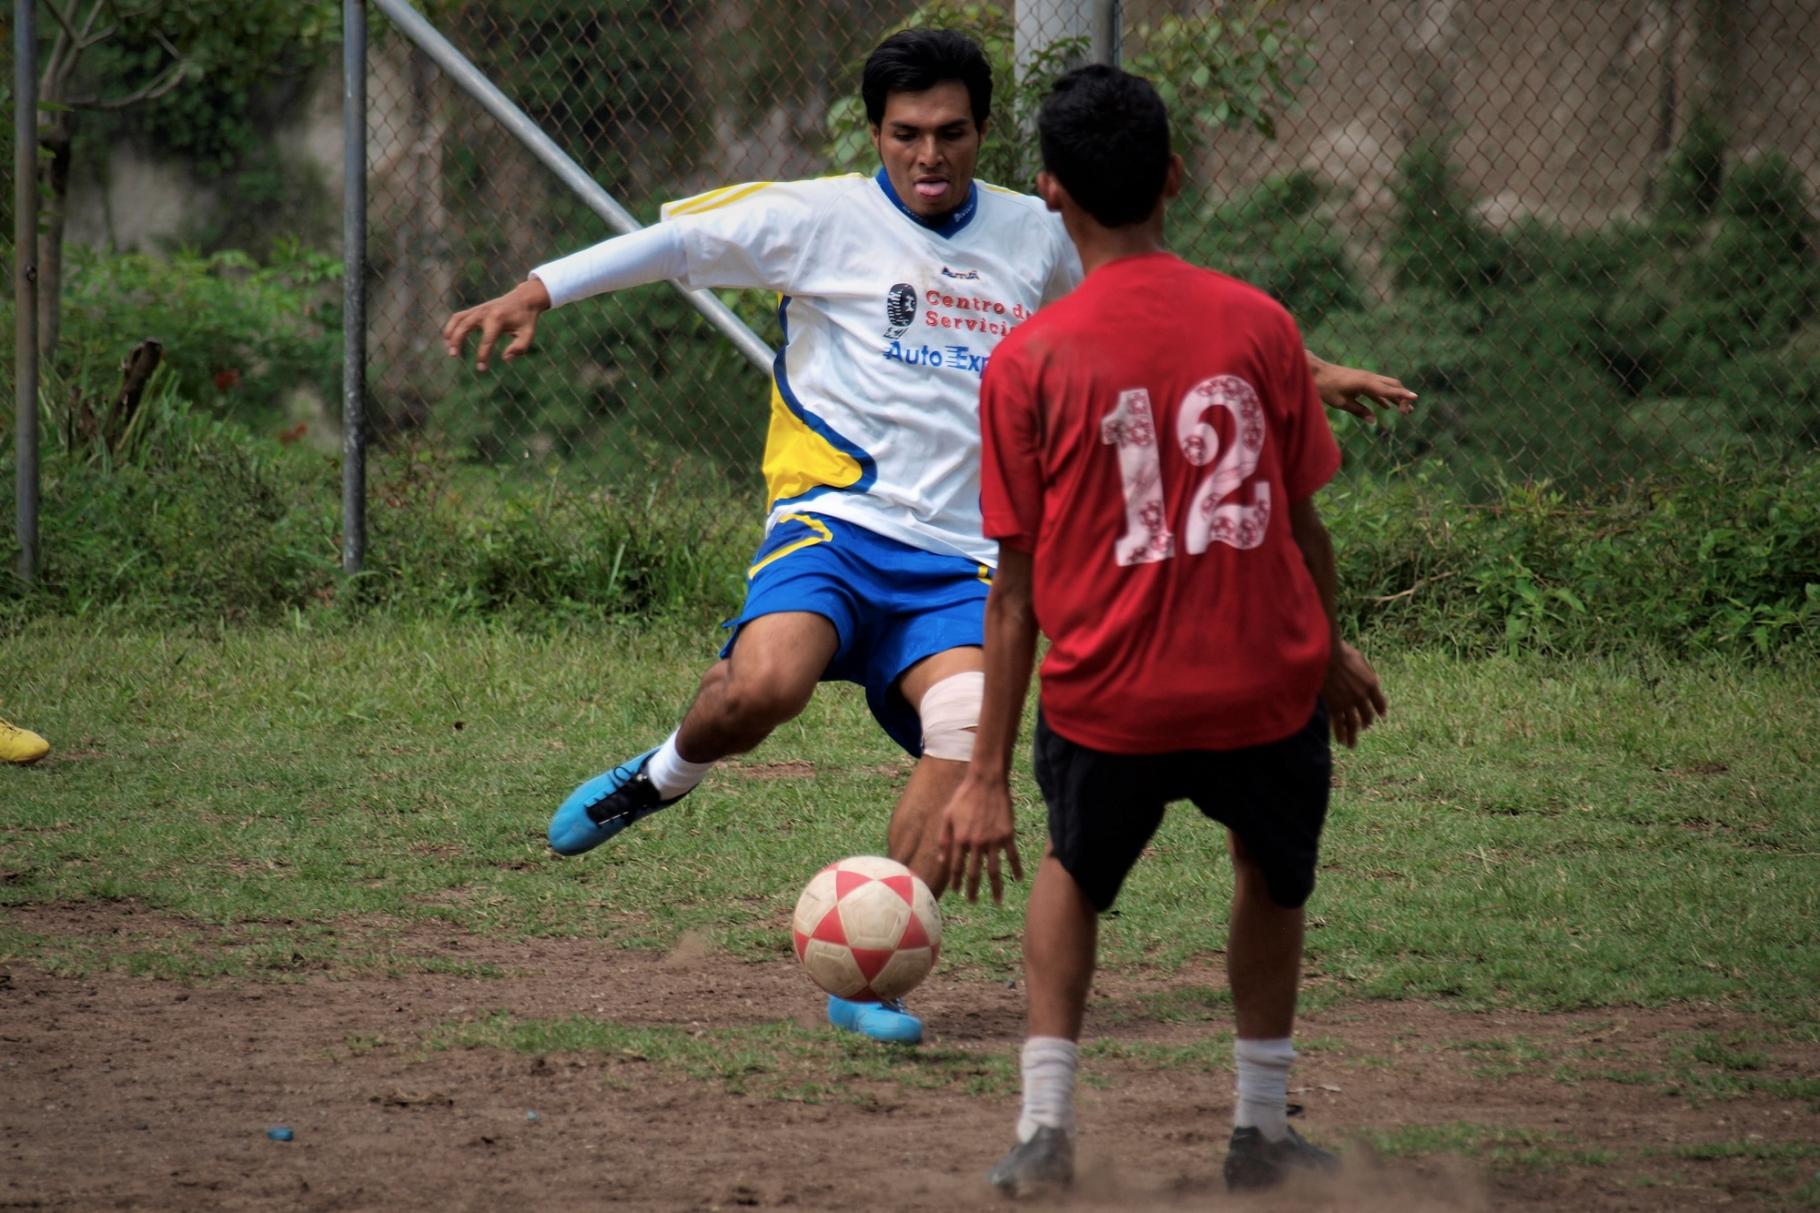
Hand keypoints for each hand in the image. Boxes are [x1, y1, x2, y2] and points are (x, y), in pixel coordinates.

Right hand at [441, 277, 551, 372]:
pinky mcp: (475, 309)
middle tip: (454, 356)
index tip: (481, 369)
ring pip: (458, 319)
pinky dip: (451, 326)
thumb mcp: (528, 334)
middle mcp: (485, 312)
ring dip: (450, 333)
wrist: (524, 298)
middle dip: (457, 341)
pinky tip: (448, 340)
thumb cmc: (526, 319)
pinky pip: (458, 316)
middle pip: (465, 326)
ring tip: (449, 349)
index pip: (487, 340)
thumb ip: (519, 348)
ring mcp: (478, 309)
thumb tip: (505, 359)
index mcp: (498, 319)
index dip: (483, 356)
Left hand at [937, 775, 1023, 902]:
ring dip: (995, 887)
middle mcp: (976, 843)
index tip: (957, 891)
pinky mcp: (1007, 834)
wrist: (986, 781)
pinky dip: (1016, 869)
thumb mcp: (947, 816)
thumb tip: (941, 861)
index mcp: (960, 839)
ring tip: (996, 900)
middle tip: (972, 901)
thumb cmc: (964, 796)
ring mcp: (993, 840)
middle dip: (972, 889)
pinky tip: (1017, 879)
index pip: (956, 866)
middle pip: (974, 872)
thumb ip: (943, 839)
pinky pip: (1012, 856)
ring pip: (994, 870)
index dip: (956, 880)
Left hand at [1312, 360, 1416, 423]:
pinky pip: (1376, 388)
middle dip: (1402, 397)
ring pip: (1386, 386)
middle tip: (1408, 412)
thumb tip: (1374, 421)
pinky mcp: (1360, 380)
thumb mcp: (1341, 402)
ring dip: (1395, 397)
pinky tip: (1387, 407)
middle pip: (1392, 386)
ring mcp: (1365, 378)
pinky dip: (1383, 396)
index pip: (1388, 390)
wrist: (1315, 372)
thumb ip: (1358, 411)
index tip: (1415, 398)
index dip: (1402, 395)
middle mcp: (1369, 377)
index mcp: (1365, 382)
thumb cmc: (1325, 387)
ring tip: (1404, 410)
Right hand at [1324, 642, 1387, 747]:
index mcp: (1371, 684)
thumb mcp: (1359, 658)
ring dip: (1353, 735)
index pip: (1380, 702)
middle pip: (1367, 715)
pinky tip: (1341, 741)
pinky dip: (1341, 734)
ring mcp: (1348, 703)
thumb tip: (1367, 676)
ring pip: (1353, 724)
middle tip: (1364, 728)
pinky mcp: (1335, 706)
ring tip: (1352, 744)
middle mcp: (1362, 696)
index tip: (1380, 716)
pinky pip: (1339, 724)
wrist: (1327, 656)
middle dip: (1366, 723)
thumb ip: (1365, 670)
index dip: (1380, 710)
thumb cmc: (1340, 652)